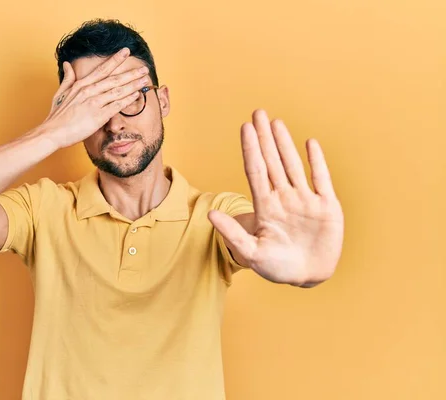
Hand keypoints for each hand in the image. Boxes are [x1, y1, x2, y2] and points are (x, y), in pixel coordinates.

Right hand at [39, 47, 149, 148]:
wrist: (52, 132)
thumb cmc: (56, 116)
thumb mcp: (60, 93)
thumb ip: (67, 78)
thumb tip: (67, 64)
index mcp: (81, 85)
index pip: (102, 69)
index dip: (116, 59)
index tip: (126, 52)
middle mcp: (89, 91)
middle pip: (114, 79)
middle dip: (131, 73)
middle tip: (144, 69)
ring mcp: (94, 103)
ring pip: (118, 91)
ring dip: (133, 85)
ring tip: (144, 80)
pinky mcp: (98, 116)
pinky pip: (116, 106)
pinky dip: (127, 100)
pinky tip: (136, 96)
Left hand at [208, 109, 343, 285]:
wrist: (306, 277)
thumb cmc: (276, 266)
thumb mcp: (251, 252)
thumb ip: (233, 233)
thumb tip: (211, 214)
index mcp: (266, 207)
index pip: (256, 171)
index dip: (250, 149)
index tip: (245, 127)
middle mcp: (284, 198)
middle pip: (272, 161)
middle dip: (264, 138)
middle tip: (258, 113)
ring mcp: (305, 200)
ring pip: (293, 165)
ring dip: (285, 144)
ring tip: (277, 123)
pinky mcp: (326, 206)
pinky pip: (321, 179)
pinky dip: (317, 162)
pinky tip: (310, 144)